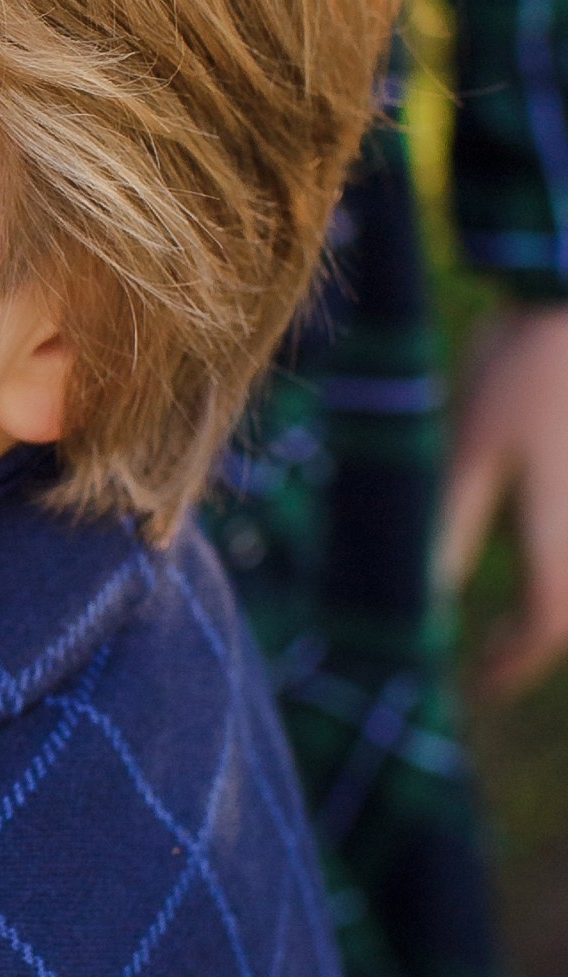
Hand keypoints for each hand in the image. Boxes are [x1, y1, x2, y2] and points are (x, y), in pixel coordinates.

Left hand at [438, 303, 567, 695]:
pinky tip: (529, 563)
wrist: (565, 298)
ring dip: (547, 608)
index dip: (513, 660)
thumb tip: (423, 595)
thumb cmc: (519, 365)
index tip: (473, 679)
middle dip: (530, 643)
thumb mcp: (470, 446)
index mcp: (562, 520)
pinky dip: (556, 572)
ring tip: (501, 623)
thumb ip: (450, 524)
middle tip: (482, 659)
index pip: (548, 617)